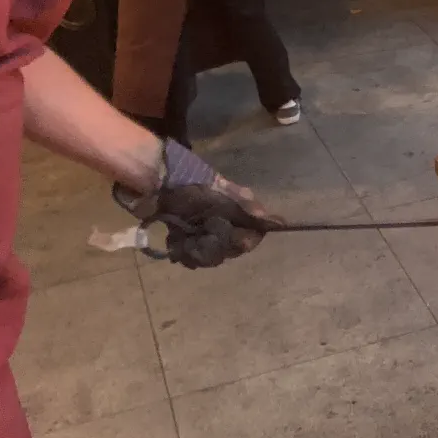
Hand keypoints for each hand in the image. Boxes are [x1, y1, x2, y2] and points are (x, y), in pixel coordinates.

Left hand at [115, 140, 282, 268]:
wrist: (157, 181)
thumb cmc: (192, 184)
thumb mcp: (222, 195)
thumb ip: (249, 211)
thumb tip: (281, 223)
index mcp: (239, 210)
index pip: (251, 236)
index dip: (240, 240)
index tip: (226, 234)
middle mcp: (226, 222)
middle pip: (229, 249)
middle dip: (212, 246)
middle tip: (199, 234)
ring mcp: (206, 231)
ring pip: (210, 255)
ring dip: (195, 250)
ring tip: (182, 238)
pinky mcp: (187, 237)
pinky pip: (191, 256)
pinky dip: (182, 250)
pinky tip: (175, 241)